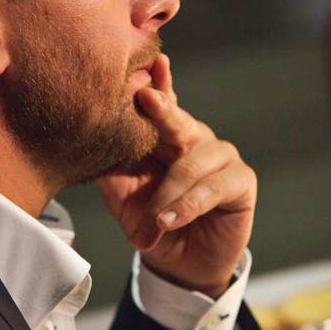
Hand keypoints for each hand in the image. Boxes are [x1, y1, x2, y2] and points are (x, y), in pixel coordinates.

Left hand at [98, 54, 255, 298]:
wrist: (178, 265)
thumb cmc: (149, 222)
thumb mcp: (122, 195)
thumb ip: (111, 166)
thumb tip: (89, 139)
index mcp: (166, 135)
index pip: (161, 103)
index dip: (157, 83)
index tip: (149, 65)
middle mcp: (194, 138)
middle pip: (178, 120)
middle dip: (163, 109)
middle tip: (146, 98)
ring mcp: (221, 157)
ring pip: (192, 163)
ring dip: (168, 194)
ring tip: (154, 219)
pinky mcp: (241, 181)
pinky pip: (213, 187)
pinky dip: (188, 205)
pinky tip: (170, 220)